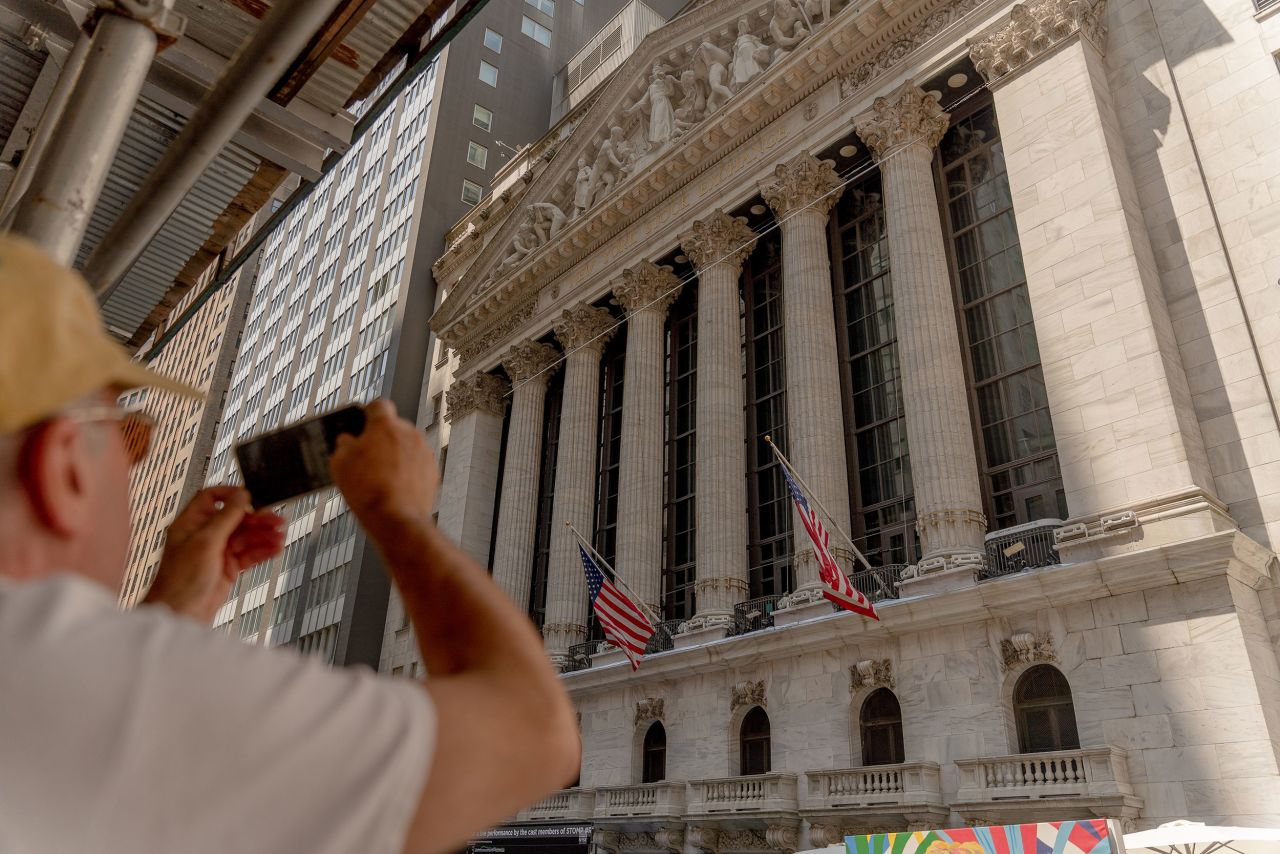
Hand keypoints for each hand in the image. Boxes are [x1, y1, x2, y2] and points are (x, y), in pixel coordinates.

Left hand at [142, 486, 284, 622]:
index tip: (250, 497)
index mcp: (191, 523)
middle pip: (236, 519)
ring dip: (264, 536)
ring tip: (280, 536)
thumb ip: (226, 517)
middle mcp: (204, 535)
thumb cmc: (180, 581)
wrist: (181, 614)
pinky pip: (249, 554)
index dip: (231, 495)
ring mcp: (217, 552)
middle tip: (276, 520)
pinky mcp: (228, 567)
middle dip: (257, 519)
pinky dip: (263, 551)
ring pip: (246, 537)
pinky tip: (274, 549)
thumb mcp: (205, 541)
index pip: (211, 498)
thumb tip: (241, 496)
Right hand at [330, 400, 439, 540]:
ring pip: (406, 447)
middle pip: (393, 428)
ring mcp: (424, 451)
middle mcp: (409, 433)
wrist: (396, 519)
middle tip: (367, 457)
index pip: (378, 406)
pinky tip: (393, 486)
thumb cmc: (368, 490)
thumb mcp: (340, 462)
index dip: (368, 414)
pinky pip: (416, 464)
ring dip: (395, 455)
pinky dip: (407, 471)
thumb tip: (348, 441)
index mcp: (385, 425)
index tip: (363, 423)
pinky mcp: (433, 470)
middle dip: (381, 439)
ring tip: (379, 477)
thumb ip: (344, 444)